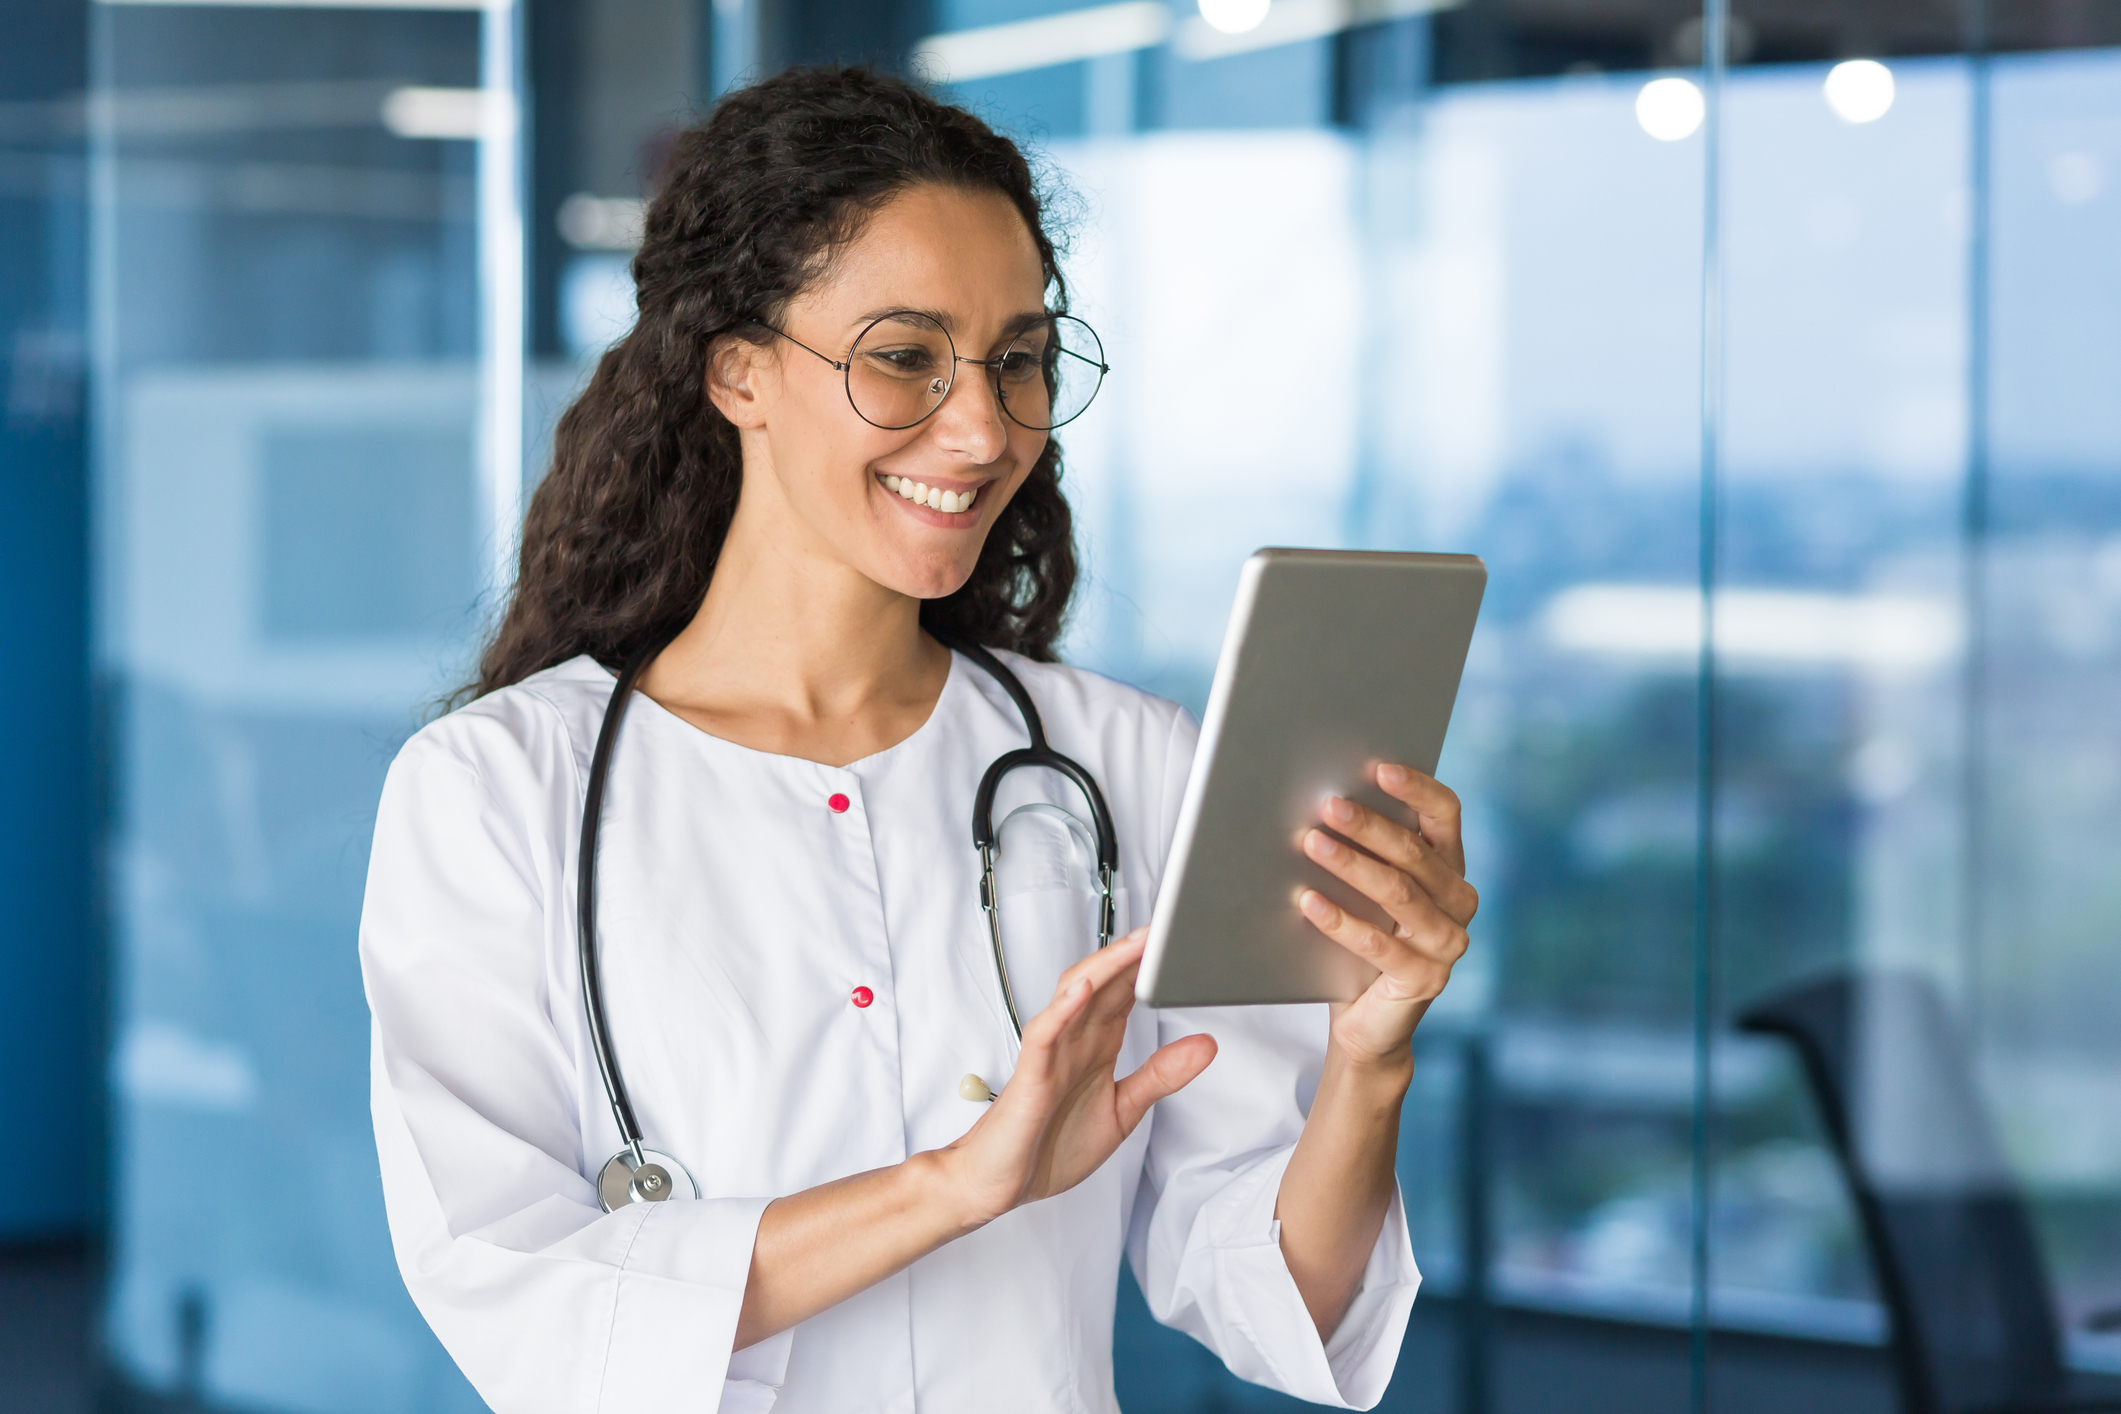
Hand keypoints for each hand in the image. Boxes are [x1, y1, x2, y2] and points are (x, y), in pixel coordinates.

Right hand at [935, 930, 1215, 1226]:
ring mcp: (1051, 1054)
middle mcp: (1074, 1040)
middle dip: (1133, 954)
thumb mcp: (1124, 1110)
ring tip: (1134, 946)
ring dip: (1104, 968)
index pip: (1125, 992)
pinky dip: (1061, 1010)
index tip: (1180, 940)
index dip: (1151, 965)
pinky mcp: (1030, 1075)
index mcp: (1096, 1045)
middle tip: (1166, 926)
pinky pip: (1043, 1034)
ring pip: (1074, 995)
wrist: (1000, 1184)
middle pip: (1103, 982)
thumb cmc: (1051, 1145)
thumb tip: (1207, 1045)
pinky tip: (1081, 992)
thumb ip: (1162, 1076)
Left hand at [1298, 763, 1477, 1068]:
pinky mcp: (1425, 979)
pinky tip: (1308, 902)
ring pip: (1399, 894)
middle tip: (1328, 805)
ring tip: (1311, 844)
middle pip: (1415, 853)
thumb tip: (1321, 800)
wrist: (1367, 1021)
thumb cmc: (1361, 939)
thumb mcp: (1366, 889)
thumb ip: (1364, 850)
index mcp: (1450, 867)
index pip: (1446, 815)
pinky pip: (1378, 944)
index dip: (1417, 789)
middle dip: (1369, 825)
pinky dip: (1340, 921)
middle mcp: (1459, 902)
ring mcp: (1447, 944)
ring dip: (1352, 866)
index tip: (1378, 767)